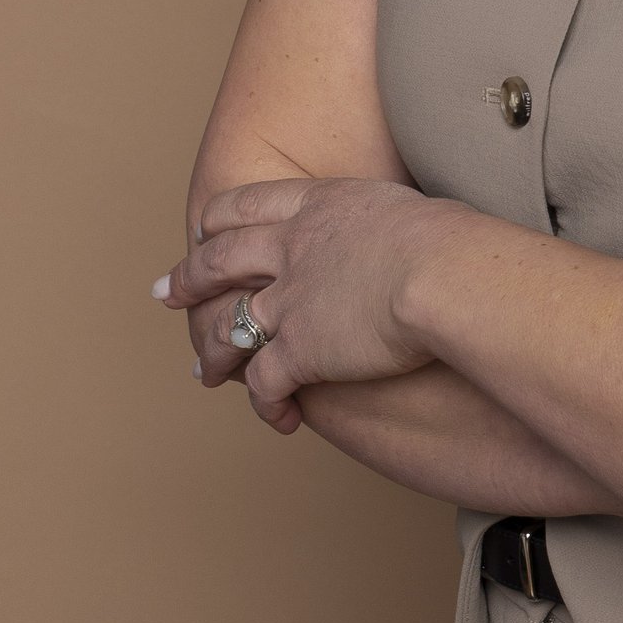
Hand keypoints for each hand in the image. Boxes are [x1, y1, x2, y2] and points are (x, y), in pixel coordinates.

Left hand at [154, 176, 446, 423]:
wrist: (446, 275)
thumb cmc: (457, 244)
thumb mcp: (417, 213)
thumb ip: (398, 225)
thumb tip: (423, 236)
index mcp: (321, 206)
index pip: (250, 204)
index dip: (220, 220)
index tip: (204, 230)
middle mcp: (292, 248)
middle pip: (220, 260)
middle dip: (189, 278)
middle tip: (165, 291)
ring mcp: (290, 299)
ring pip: (228, 326)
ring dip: (211, 351)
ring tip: (202, 371)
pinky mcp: (299, 350)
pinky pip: (266, 382)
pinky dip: (266, 404)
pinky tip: (277, 417)